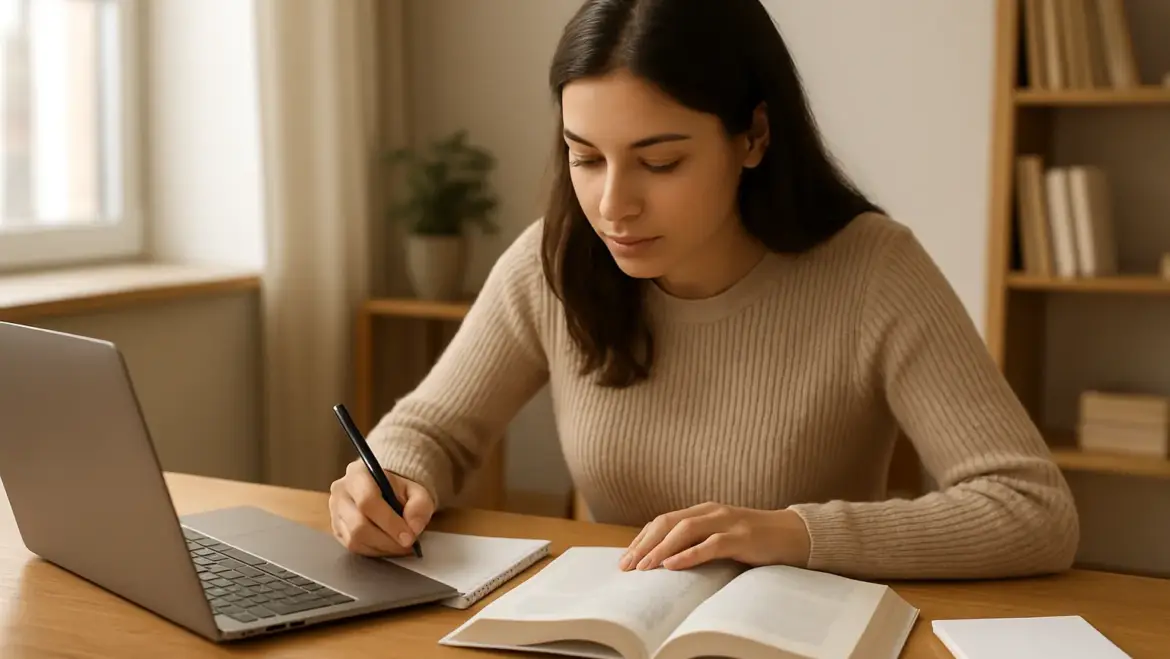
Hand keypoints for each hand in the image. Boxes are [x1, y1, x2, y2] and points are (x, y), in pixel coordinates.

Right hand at [328, 459, 433, 556]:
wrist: (385, 491)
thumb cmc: (400, 490)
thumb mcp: (417, 491)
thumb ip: (419, 506)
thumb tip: (414, 527)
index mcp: (358, 474)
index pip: (368, 501)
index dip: (389, 522)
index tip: (409, 537)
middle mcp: (341, 491)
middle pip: (358, 524)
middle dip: (387, 540)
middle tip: (407, 545)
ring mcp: (335, 511)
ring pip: (354, 539)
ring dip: (381, 548)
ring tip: (399, 546)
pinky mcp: (336, 529)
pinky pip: (352, 547)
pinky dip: (373, 551)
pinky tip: (387, 546)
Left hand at [619, 502, 810, 571]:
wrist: (793, 534)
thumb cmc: (754, 540)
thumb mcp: (721, 536)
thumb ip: (697, 541)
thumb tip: (665, 560)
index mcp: (703, 510)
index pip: (663, 521)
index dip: (642, 538)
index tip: (625, 558)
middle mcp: (711, 511)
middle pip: (668, 523)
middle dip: (644, 544)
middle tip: (627, 566)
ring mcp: (727, 522)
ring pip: (685, 531)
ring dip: (661, 549)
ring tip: (644, 567)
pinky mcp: (741, 537)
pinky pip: (710, 545)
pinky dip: (688, 555)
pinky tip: (672, 565)